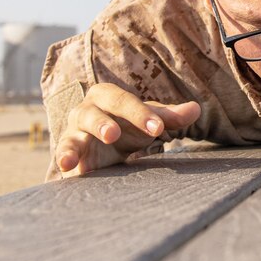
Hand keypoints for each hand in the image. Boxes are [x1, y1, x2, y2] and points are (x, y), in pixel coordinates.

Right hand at [56, 83, 200, 177]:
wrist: (104, 152)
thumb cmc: (129, 129)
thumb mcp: (149, 123)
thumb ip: (170, 117)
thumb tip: (196, 109)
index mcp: (108, 96)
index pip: (124, 101)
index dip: (141, 113)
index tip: (158, 128)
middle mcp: (86, 110)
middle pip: (95, 112)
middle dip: (108, 121)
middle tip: (118, 134)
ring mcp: (74, 131)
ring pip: (77, 130)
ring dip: (88, 134)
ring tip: (103, 140)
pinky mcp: (68, 152)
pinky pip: (64, 152)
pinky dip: (64, 157)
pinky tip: (67, 164)